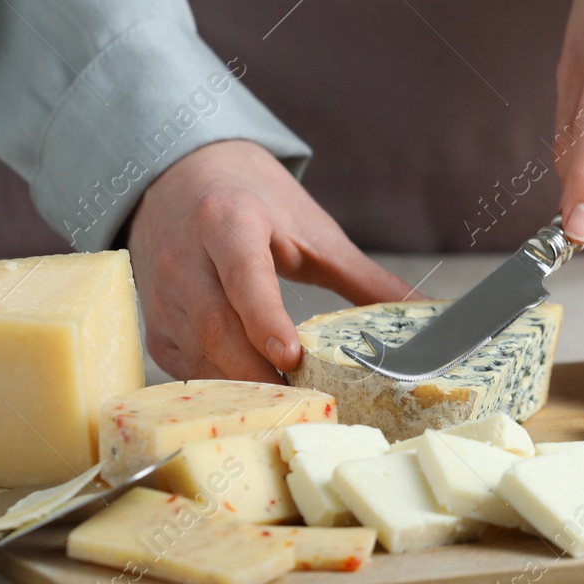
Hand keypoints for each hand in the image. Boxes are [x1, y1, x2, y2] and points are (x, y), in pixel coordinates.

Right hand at [126, 140, 414, 380]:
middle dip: (261, 375)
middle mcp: (185, 257)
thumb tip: (429, 313)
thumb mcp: (313, 232)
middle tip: (309, 405)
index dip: (265, 319)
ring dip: (243, 388)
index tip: (292, 356)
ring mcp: (162, 293)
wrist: (184, 174)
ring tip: (292, 409)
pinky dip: (223, 387)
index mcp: (228, 220)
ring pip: (199, 354)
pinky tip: (258, 398)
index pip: (243, 275)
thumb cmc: (256, 203)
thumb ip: (367, 280)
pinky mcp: (154, 323)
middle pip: (217, 327)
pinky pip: (186, 367)